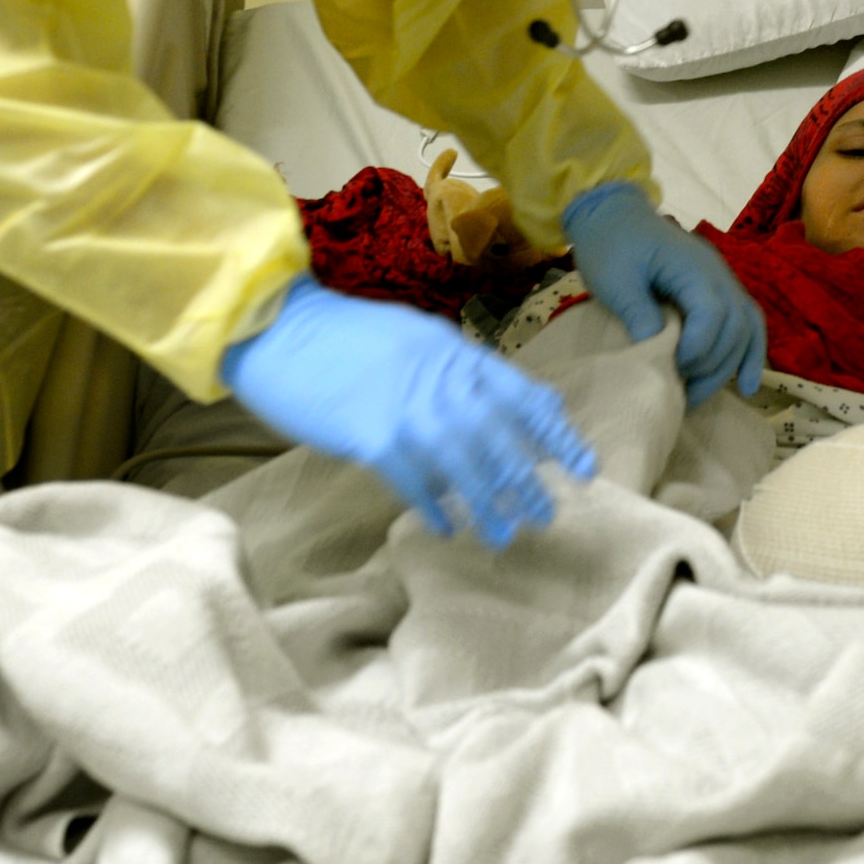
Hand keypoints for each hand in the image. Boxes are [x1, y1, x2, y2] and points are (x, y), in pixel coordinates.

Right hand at [221, 275, 595, 546]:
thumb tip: (504, 405)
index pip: (520, 393)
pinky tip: (447, 528)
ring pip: (463, 462)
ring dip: (488, 501)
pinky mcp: (369, 434)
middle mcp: (437, 375)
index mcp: (452, 350)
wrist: (279, 329)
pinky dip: (433, 506)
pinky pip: (413, 479)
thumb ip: (458, 369)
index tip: (584, 467)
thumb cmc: (345, 339)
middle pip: (498, 433)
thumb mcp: (414, 339)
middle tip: (547, 513)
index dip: (555, 434)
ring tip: (506, 533)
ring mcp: (404, 405)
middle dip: (527, 476)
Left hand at [562, 182, 766, 406]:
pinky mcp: (716, 290)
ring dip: (728, 367)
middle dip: (711, 366)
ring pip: (746, 328)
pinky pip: (746, 322)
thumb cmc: (609, 245)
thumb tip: (658, 353)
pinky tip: (746, 385)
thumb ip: (638, 314)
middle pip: (735, 326)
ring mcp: (722, 280)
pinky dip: (749, 354)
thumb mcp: (614, 280)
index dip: (697, 348)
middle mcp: (717, 273)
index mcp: (692, 266)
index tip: (670, 367)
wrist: (611, 214)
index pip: (713, 314)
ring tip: (700, 397)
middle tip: (679, 392)